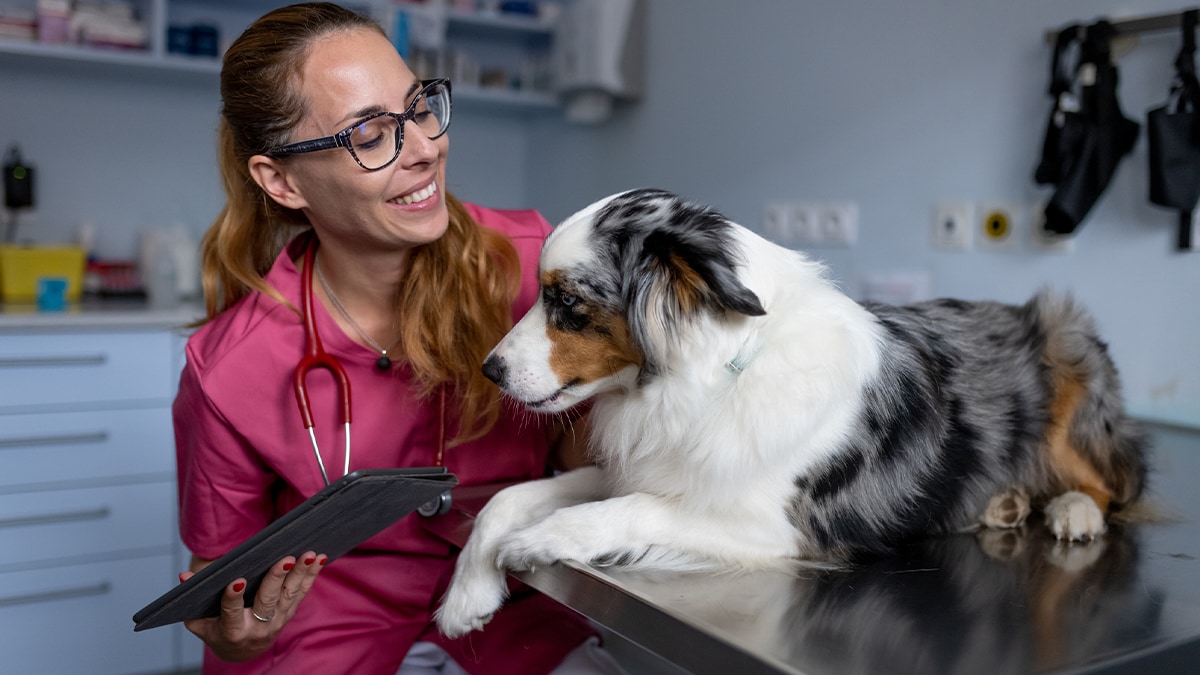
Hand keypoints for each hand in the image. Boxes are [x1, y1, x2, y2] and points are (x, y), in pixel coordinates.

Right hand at [180, 551, 325, 661]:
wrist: (240, 652)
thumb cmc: (216, 629)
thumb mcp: (199, 620)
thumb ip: (192, 599)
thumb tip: (184, 577)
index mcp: (232, 631)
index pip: (232, 612)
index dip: (234, 597)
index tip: (238, 580)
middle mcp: (257, 628)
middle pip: (267, 602)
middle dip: (276, 579)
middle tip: (284, 559)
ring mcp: (277, 622)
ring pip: (289, 595)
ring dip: (301, 574)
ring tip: (308, 554)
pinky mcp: (289, 613)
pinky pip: (302, 592)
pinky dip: (311, 575)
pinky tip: (319, 558)